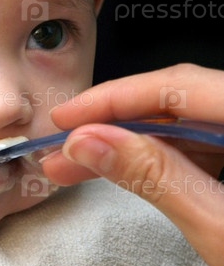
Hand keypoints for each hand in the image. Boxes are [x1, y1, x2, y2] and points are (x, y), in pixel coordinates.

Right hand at [41, 63, 223, 265]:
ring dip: (129, 140)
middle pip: (178, 98)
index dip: (113, 98)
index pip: (178, 87)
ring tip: (82, 164)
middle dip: (114, 122)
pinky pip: (199, 140)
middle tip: (66, 146)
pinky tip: (127, 167)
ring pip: (183, 119)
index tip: (69, 118)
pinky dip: (159, 153)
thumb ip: (156, 178)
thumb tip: (93, 142)